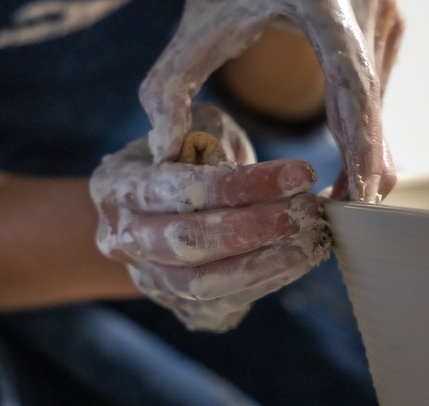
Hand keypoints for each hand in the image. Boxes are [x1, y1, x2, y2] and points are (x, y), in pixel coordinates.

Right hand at [90, 104, 330, 331]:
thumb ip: (202, 130)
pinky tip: (298, 259)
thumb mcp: (195, 124)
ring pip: (201, 283)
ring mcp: (147, 277)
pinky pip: (220, 302)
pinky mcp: (176, 304)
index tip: (300, 173)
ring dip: (263, 263)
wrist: (165, 203)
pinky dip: (264, 282)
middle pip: (187, 242)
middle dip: (256, 226)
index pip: (181, 189)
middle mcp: (122, 238)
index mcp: (117, 185)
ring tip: (311, 240)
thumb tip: (212, 152)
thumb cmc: (187, 152)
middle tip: (308, 209)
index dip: (243, 184)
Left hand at [139, 0, 402, 202]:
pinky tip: (353, 159)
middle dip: (364, 157)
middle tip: (353, 211)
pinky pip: (379, 85)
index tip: (358, 188)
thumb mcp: (197, 31)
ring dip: (365, 146)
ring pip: (377, 94)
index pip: (346, 72)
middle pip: (368, 91)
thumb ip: (169, 86)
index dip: (358, 135)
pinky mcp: (391, 22)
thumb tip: (164, 149)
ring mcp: (383, 5)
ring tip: (346, 194)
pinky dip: (366, 125)